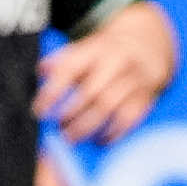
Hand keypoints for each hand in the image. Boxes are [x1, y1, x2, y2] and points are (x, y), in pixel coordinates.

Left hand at [37, 0, 176, 146]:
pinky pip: (130, 117)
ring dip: (87, 126)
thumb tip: (41, 71)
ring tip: (72, 137)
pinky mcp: (146, 96)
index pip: (69, 70)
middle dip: (70, 113)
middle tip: (58, 127)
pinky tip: (100, 140)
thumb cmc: (106, 52)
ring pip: (109, 106)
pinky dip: (114, 132)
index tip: (39, 111)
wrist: (147, 44)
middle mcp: (116, 63)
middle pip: (91, 91)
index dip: (52, 92)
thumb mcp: (85, 48)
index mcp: (95, 49)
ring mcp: (133, 79)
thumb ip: (62, 61)